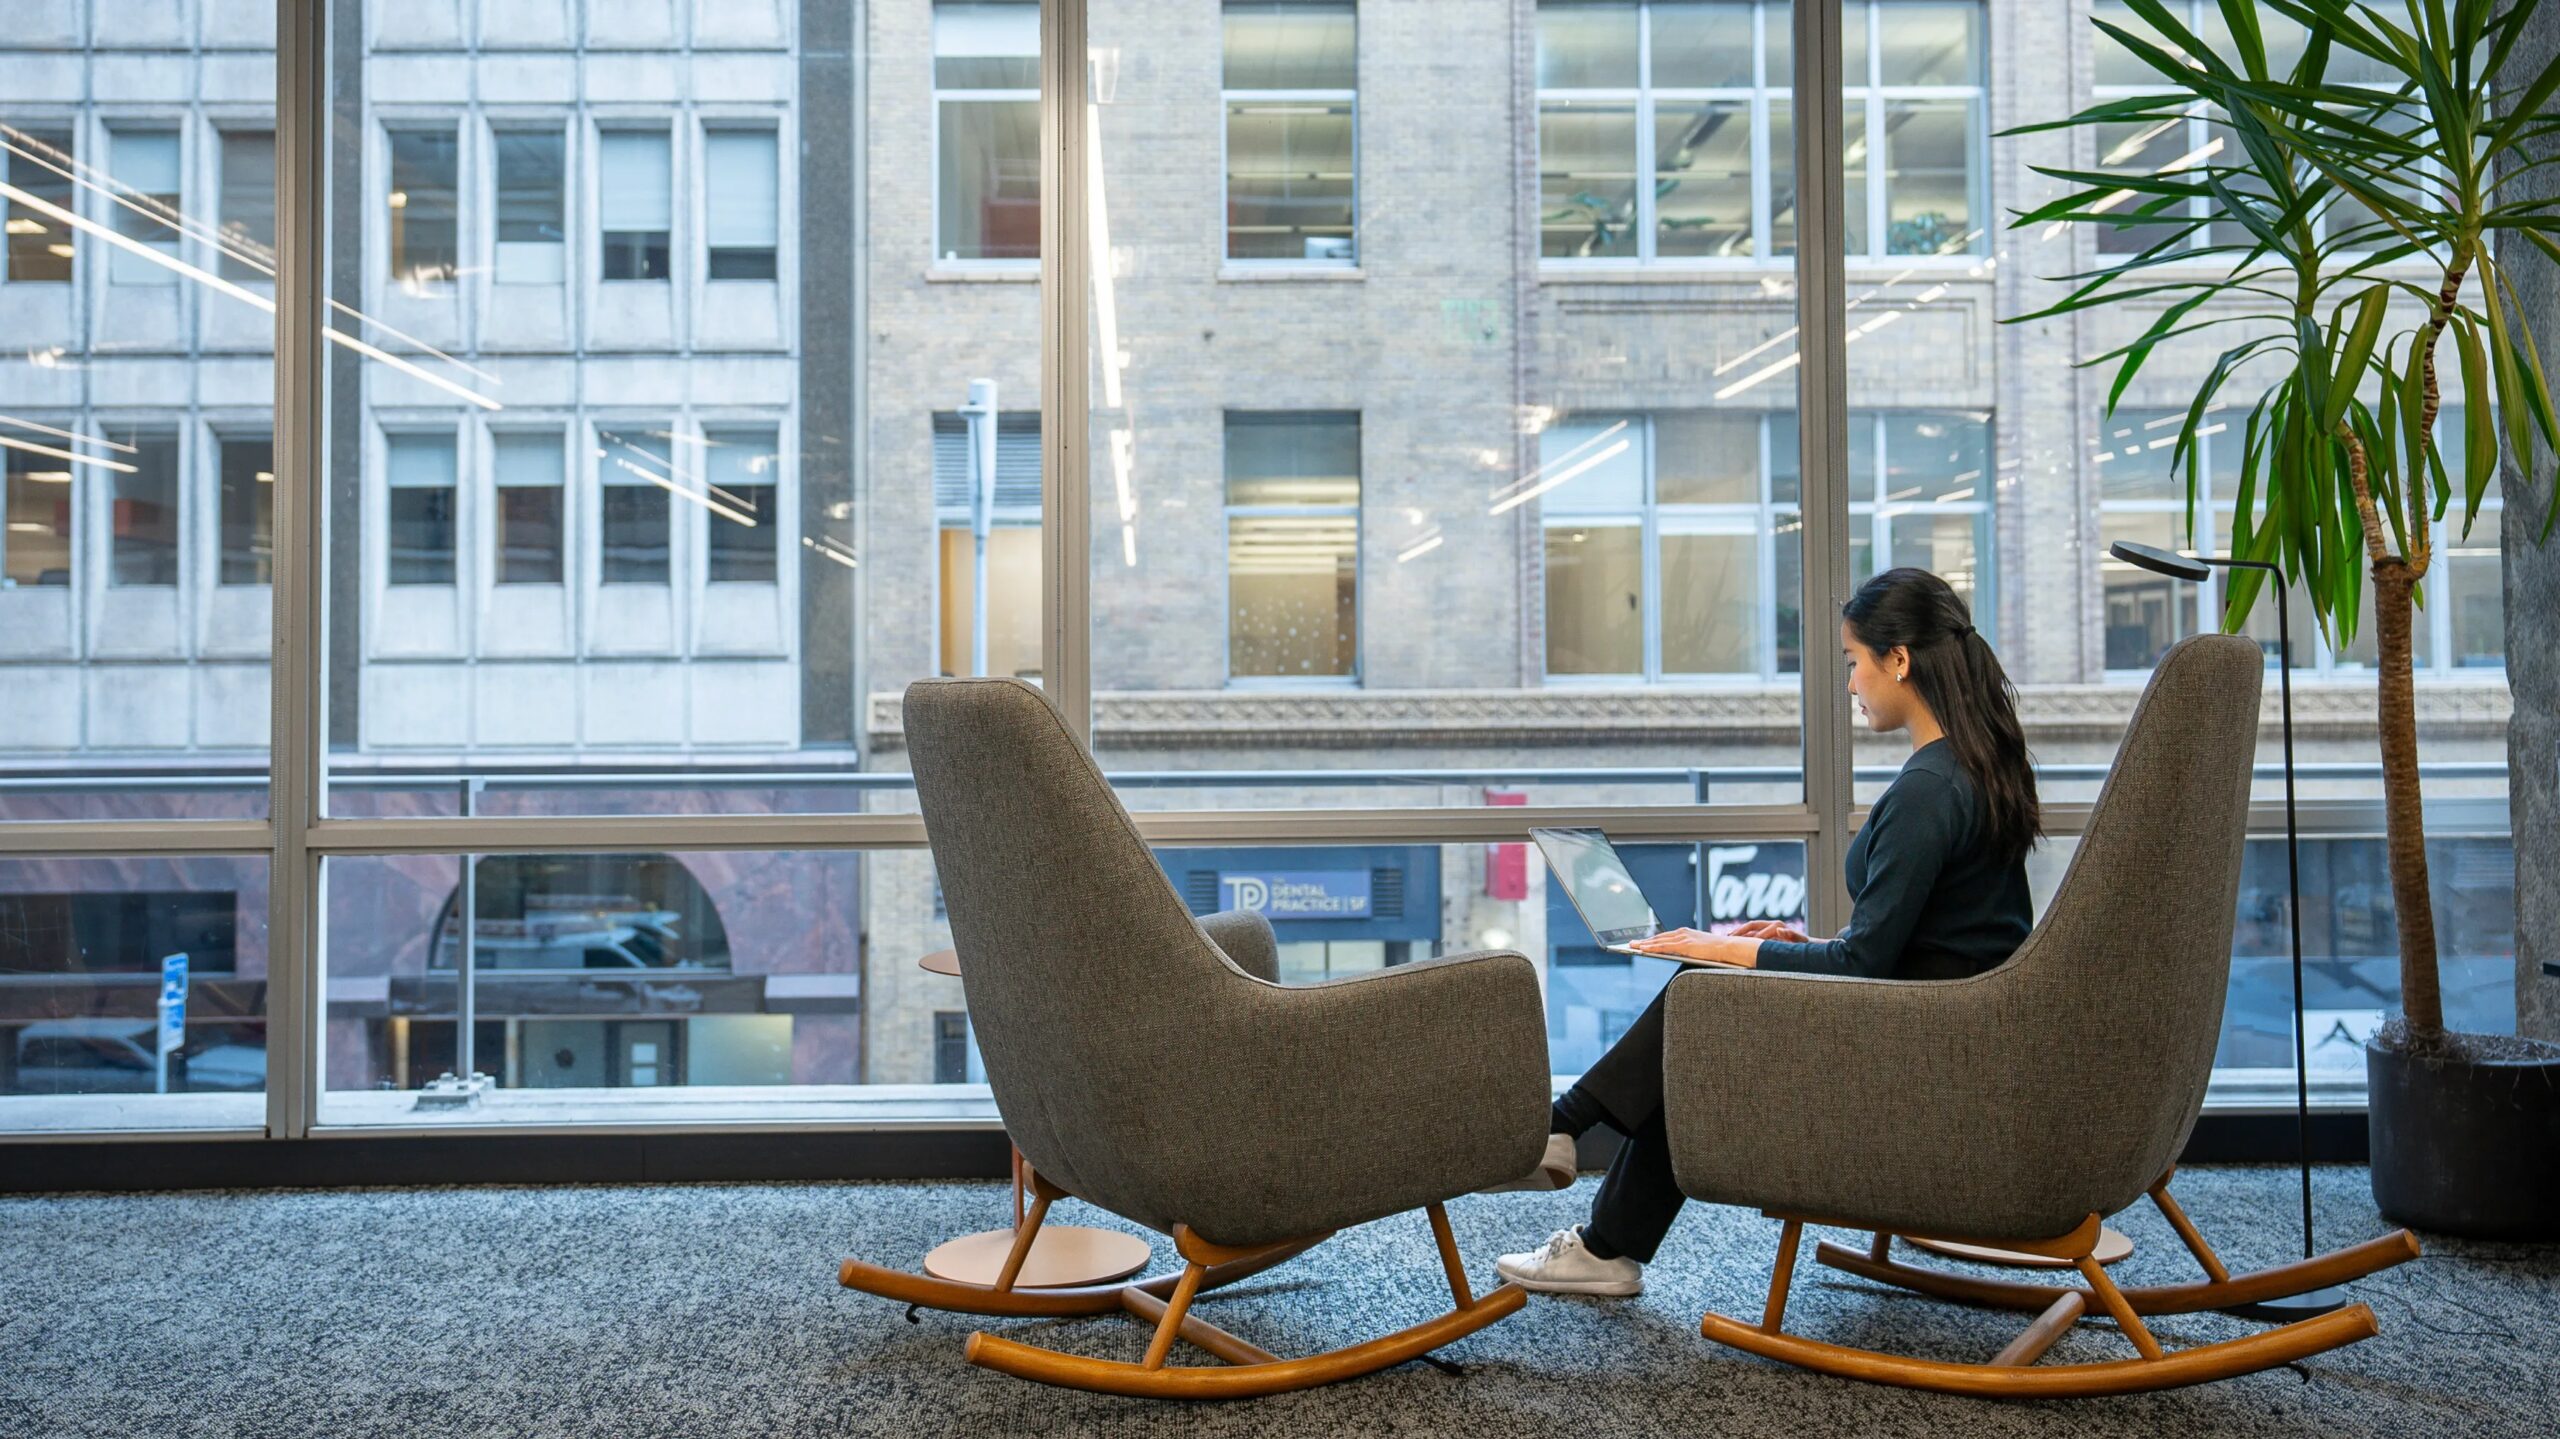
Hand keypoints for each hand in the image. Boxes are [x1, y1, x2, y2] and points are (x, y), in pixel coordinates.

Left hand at [1624, 928, 1760, 967]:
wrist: (1730, 949)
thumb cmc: (1719, 952)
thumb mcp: (1701, 949)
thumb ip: (1690, 951)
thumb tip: (1683, 957)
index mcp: (1687, 933)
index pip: (1665, 936)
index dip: (1652, 939)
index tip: (1642, 941)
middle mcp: (1683, 933)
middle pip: (1659, 936)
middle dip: (1644, 940)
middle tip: (1631, 943)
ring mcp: (1683, 938)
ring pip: (1658, 940)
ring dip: (1644, 943)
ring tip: (1632, 946)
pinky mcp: (1684, 945)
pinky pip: (1663, 946)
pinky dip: (1651, 947)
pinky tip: (1643, 950)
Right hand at [1730, 920, 1812, 943]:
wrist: (1808, 945)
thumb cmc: (1804, 945)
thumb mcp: (1800, 940)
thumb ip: (1791, 934)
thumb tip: (1779, 928)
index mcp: (1777, 926)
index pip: (1757, 931)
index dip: (1747, 938)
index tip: (1736, 944)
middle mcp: (1772, 924)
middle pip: (1750, 926)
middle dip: (1738, 932)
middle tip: (1727, 938)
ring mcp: (1769, 928)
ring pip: (1749, 929)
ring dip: (1738, 932)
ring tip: (1726, 938)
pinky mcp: (1768, 933)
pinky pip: (1752, 933)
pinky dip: (1743, 935)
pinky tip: (1734, 939)